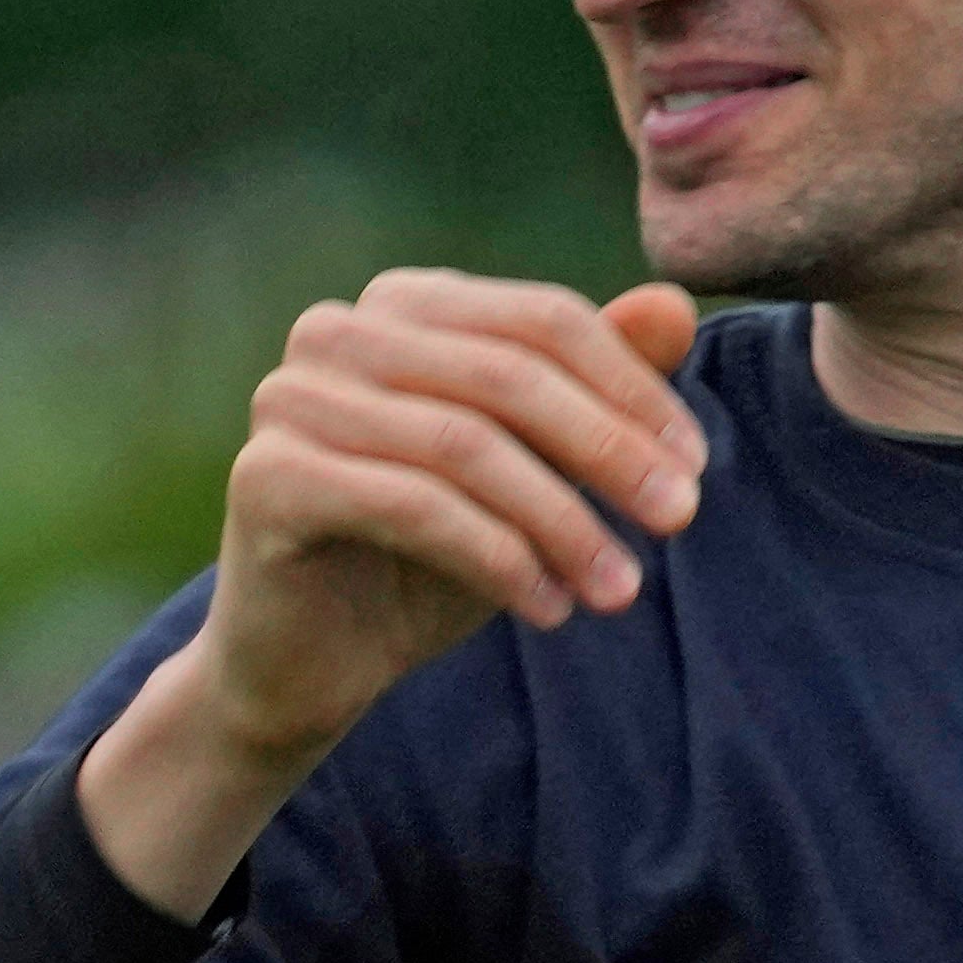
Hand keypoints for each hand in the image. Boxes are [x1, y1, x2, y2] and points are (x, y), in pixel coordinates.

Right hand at [93, 272, 705, 908]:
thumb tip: (674, 305)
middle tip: (680, 521)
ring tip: (620, 593)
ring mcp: (290, 398)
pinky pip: (413, 505)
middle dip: (609, 451)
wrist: (319, 657)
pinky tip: (550, 610)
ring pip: (465, 444)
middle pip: (509, 374)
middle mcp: (337, 332)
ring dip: (563, 523)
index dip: (633, 391)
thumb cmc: (438, 553)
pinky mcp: (266, 476)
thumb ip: (598, 387)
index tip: (695, 469)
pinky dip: (499, 559)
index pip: (544, 319)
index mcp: (406, 306)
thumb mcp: (537, 469)